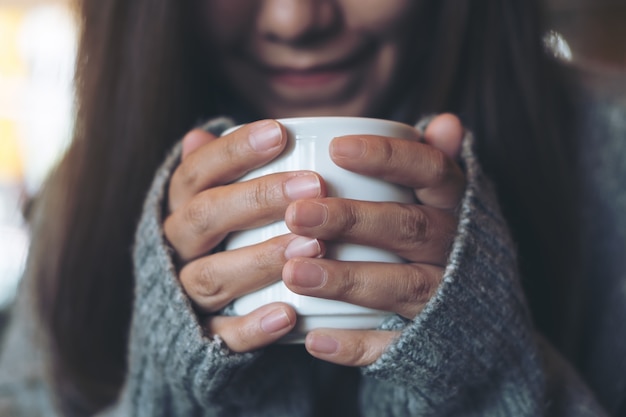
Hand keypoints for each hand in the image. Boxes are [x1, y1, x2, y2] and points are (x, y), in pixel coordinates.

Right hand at [164, 120, 324, 351]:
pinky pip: (223, 334)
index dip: (234, 151)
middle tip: (312, 185)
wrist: (184, 314)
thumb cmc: (218, 240)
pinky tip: (289, 314)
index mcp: (180, 209)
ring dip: (261, 259)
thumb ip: (215, 172)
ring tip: (311, 246)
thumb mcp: (212, 202)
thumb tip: (199, 133)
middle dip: (257, 199)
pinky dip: (253, 326)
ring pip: (213, 275)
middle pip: (205, 218)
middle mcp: (176, 248)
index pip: (197, 173)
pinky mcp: (201, 337)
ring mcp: (185, 294)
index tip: (280, 132)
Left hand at [280, 113, 465, 365]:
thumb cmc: (442, 241)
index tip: (335, 148)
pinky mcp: (428, 341)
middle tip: (296, 214)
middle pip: (407, 227)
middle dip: (351, 220)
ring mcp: (444, 299)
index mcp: (456, 208)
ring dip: (346, 280)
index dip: (387, 157)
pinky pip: (394, 346)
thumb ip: (435, 164)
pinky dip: (355, 345)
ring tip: (293, 272)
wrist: (482, 319)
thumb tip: (448, 122)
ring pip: (399, 287)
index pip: (430, 171)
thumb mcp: (447, 202)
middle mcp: (455, 249)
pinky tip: (314, 339)